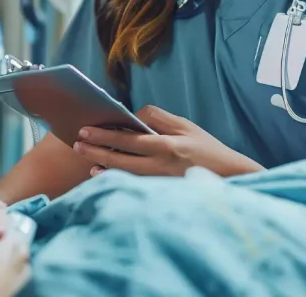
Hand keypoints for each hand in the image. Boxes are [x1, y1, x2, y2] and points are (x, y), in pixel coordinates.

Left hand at [72, 105, 263, 177]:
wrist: (228, 176)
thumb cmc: (205, 148)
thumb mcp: (184, 125)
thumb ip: (157, 118)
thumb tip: (132, 115)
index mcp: (166, 145)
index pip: (128, 139)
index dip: (105, 135)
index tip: (86, 129)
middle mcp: (160, 165)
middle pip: (120, 158)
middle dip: (96, 150)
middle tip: (77, 144)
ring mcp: (158, 181)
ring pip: (123, 173)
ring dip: (102, 166)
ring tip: (86, 160)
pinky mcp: (159, 191)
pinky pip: (131, 183)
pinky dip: (115, 177)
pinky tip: (100, 174)